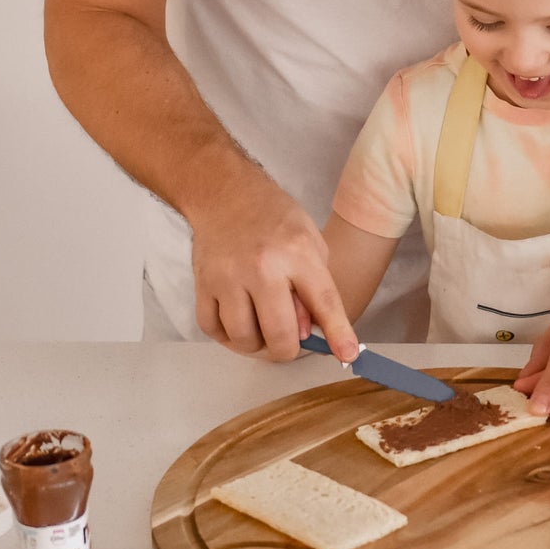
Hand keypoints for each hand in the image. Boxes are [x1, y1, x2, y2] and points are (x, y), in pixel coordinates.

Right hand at [188, 164, 357, 363]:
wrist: (225, 194)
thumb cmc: (274, 219)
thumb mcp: (310, 242)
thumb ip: (314, 288)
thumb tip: (309, 334)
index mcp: (297, 252)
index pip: (323, 302)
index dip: (338, 333)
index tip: (347, 354)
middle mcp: (261, 266)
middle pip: (279, 334)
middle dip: (288, 348)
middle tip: (289, 339)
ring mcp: (227, 277)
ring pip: (243, 339)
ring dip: (256, 344)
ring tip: (261, 325)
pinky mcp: (202, 284)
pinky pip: (213, 330)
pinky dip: (227, 335)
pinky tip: (238, 320)